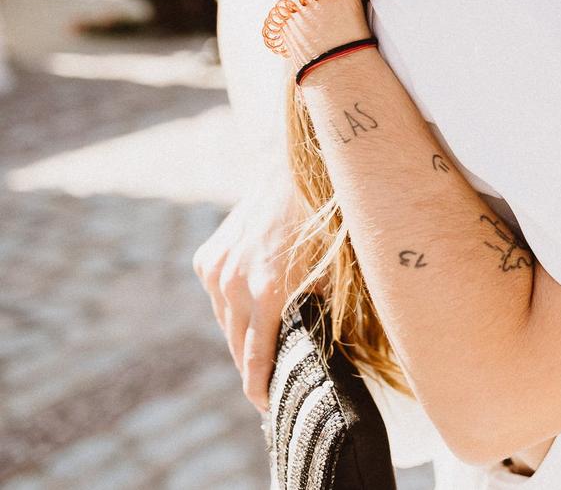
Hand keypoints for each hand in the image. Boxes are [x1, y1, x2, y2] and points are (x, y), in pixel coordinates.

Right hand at [193, 169, 308, 410]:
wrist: (296, 171)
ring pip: (226, 324)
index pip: (255, 360)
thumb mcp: (332, 271)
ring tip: (264, 349)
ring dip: (243, 338)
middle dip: (253, 368)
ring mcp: (216, 270)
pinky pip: (219, 297)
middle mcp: (233, 284)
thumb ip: (319, 312)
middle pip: (237, 347)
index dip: (260, 389)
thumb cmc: (325, 222)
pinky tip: (253, 308)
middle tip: (271, 386)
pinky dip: (234, 307)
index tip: (267, 408)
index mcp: (267, 292)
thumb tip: (318, 350)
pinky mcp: (208, 259)